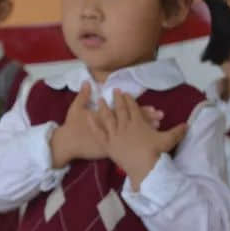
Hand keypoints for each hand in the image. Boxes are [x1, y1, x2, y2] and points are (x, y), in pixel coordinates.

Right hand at [50, 84, 164, 167]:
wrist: (68, 144)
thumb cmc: (72, 126)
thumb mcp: (76, 108)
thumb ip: (83, 95)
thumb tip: (87, 82)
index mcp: (108, 115)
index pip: (128, 111)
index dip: (141, 109)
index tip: (154, 108)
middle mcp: (112, 127)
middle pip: (133, 122)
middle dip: (148, 119)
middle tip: (161, 116)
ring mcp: (112, 139)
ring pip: (132, 135)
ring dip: (146, 131)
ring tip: (159, 128)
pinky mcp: (109, 149)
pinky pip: (126, 147)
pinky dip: (136, 145)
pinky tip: (147, 145)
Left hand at [89, 92, 186, 189]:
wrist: (144, 167)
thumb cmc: (156, 153)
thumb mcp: (168, 140)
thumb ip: (178, 131)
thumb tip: (188, 125)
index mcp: (138, 123)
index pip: (133, 108)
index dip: (129, 99)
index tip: (126, 92)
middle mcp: (125, 126)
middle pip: (120, 110)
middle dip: (117, 99)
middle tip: (114, 90)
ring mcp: (115, 134)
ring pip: (107, 118)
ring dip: (104, 108)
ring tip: (100, 100)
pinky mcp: (107, 144)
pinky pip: (98, 132)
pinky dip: (93, 124)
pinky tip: (87, 116)